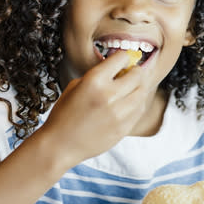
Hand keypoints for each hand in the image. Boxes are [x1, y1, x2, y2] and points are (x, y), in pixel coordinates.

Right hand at [38, 50, 154, 166]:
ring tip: (131, 89)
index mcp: (94, 80)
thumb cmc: (64, 114)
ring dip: (139, 87)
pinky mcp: (124, 128)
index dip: (123, 58)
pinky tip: (129, 103)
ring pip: (143, 92)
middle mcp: (109, 95)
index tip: (122, 61)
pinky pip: (140, 109)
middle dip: (135, 71)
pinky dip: (137, 103)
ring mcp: (119, 113)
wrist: (60, 145)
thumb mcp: (75, 86)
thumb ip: (98, 75)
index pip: (122, 57)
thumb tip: (118, 70)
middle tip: (131, 73)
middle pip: (138, 74)